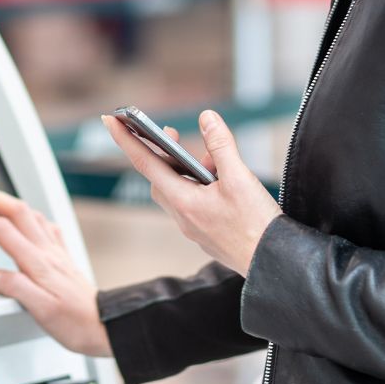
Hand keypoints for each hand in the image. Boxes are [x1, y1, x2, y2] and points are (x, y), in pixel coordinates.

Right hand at [0, 187, 111, 357]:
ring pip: (28, 213)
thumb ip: (16, 288)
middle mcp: (47, 250)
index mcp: (38, 262)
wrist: (105, 325)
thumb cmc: (76, 323)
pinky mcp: (62, 256)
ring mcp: (55, 250)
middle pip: (15, 210)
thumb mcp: (43, 312)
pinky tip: (24, 219)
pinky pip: (43, 224)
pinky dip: (27, 215)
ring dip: (4, 201)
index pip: (1, 230)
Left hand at [103, 109, 281, 276]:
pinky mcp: (208, 234)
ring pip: (177, 191)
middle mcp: (183, 216)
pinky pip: (193, 203)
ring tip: (211, 157)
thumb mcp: (240, 177)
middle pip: (159, 178)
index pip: (146, 163)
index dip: (126, 139)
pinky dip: (199, 185)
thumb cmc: (256, 226)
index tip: (111, 119)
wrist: (274, 266)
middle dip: (161, 153)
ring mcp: (194, 228)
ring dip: (186, 170)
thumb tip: (207, 118)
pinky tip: (220, 178)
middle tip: (169, 133)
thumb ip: (221, 145)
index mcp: (184, 202)